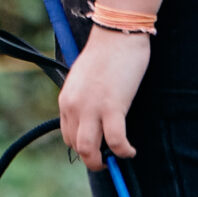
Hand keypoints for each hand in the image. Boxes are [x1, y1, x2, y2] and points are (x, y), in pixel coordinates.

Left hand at [58, 29, 150, 172]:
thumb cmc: (106, 53)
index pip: (67, 135)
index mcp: (66, 99)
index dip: (82, 146)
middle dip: (92, 159)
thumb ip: (85, 99)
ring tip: (117, 160)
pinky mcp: (112, 106)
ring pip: (89, 151)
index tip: (98, 147)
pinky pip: (116, 141)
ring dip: (101, 163)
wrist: (117, 33)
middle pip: (76, 147)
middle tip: (108, 159)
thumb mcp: (85, 79)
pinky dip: (124, 151)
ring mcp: (91, 107)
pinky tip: (131, 151)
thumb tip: (97, 120)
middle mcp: (73, 106)